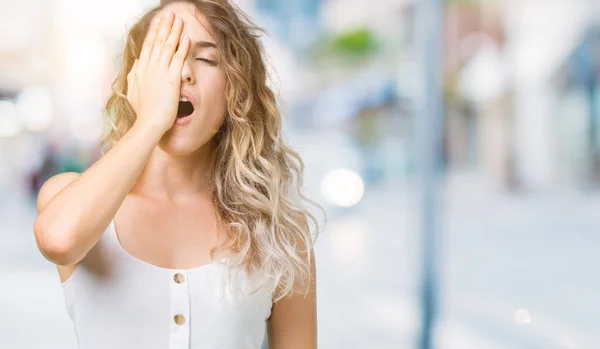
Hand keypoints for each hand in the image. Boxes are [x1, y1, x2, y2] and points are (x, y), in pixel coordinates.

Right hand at [127, 11, 189, 134]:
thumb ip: (134, 75)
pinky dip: (182, 47)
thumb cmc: (142, 111)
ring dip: (174, 31)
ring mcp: (160, 72)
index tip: (159, 22)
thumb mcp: (132, 90)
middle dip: (165, 26)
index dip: (154, 32)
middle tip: (170, 14)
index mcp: (141, 69)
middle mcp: (149, 67)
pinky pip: (178, 59)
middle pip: (158, 42)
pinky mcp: (172, 79)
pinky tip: (186, 37)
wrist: (149, 122)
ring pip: (168, 46)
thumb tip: (137, 63)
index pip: (148, 46)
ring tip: (179, 20)